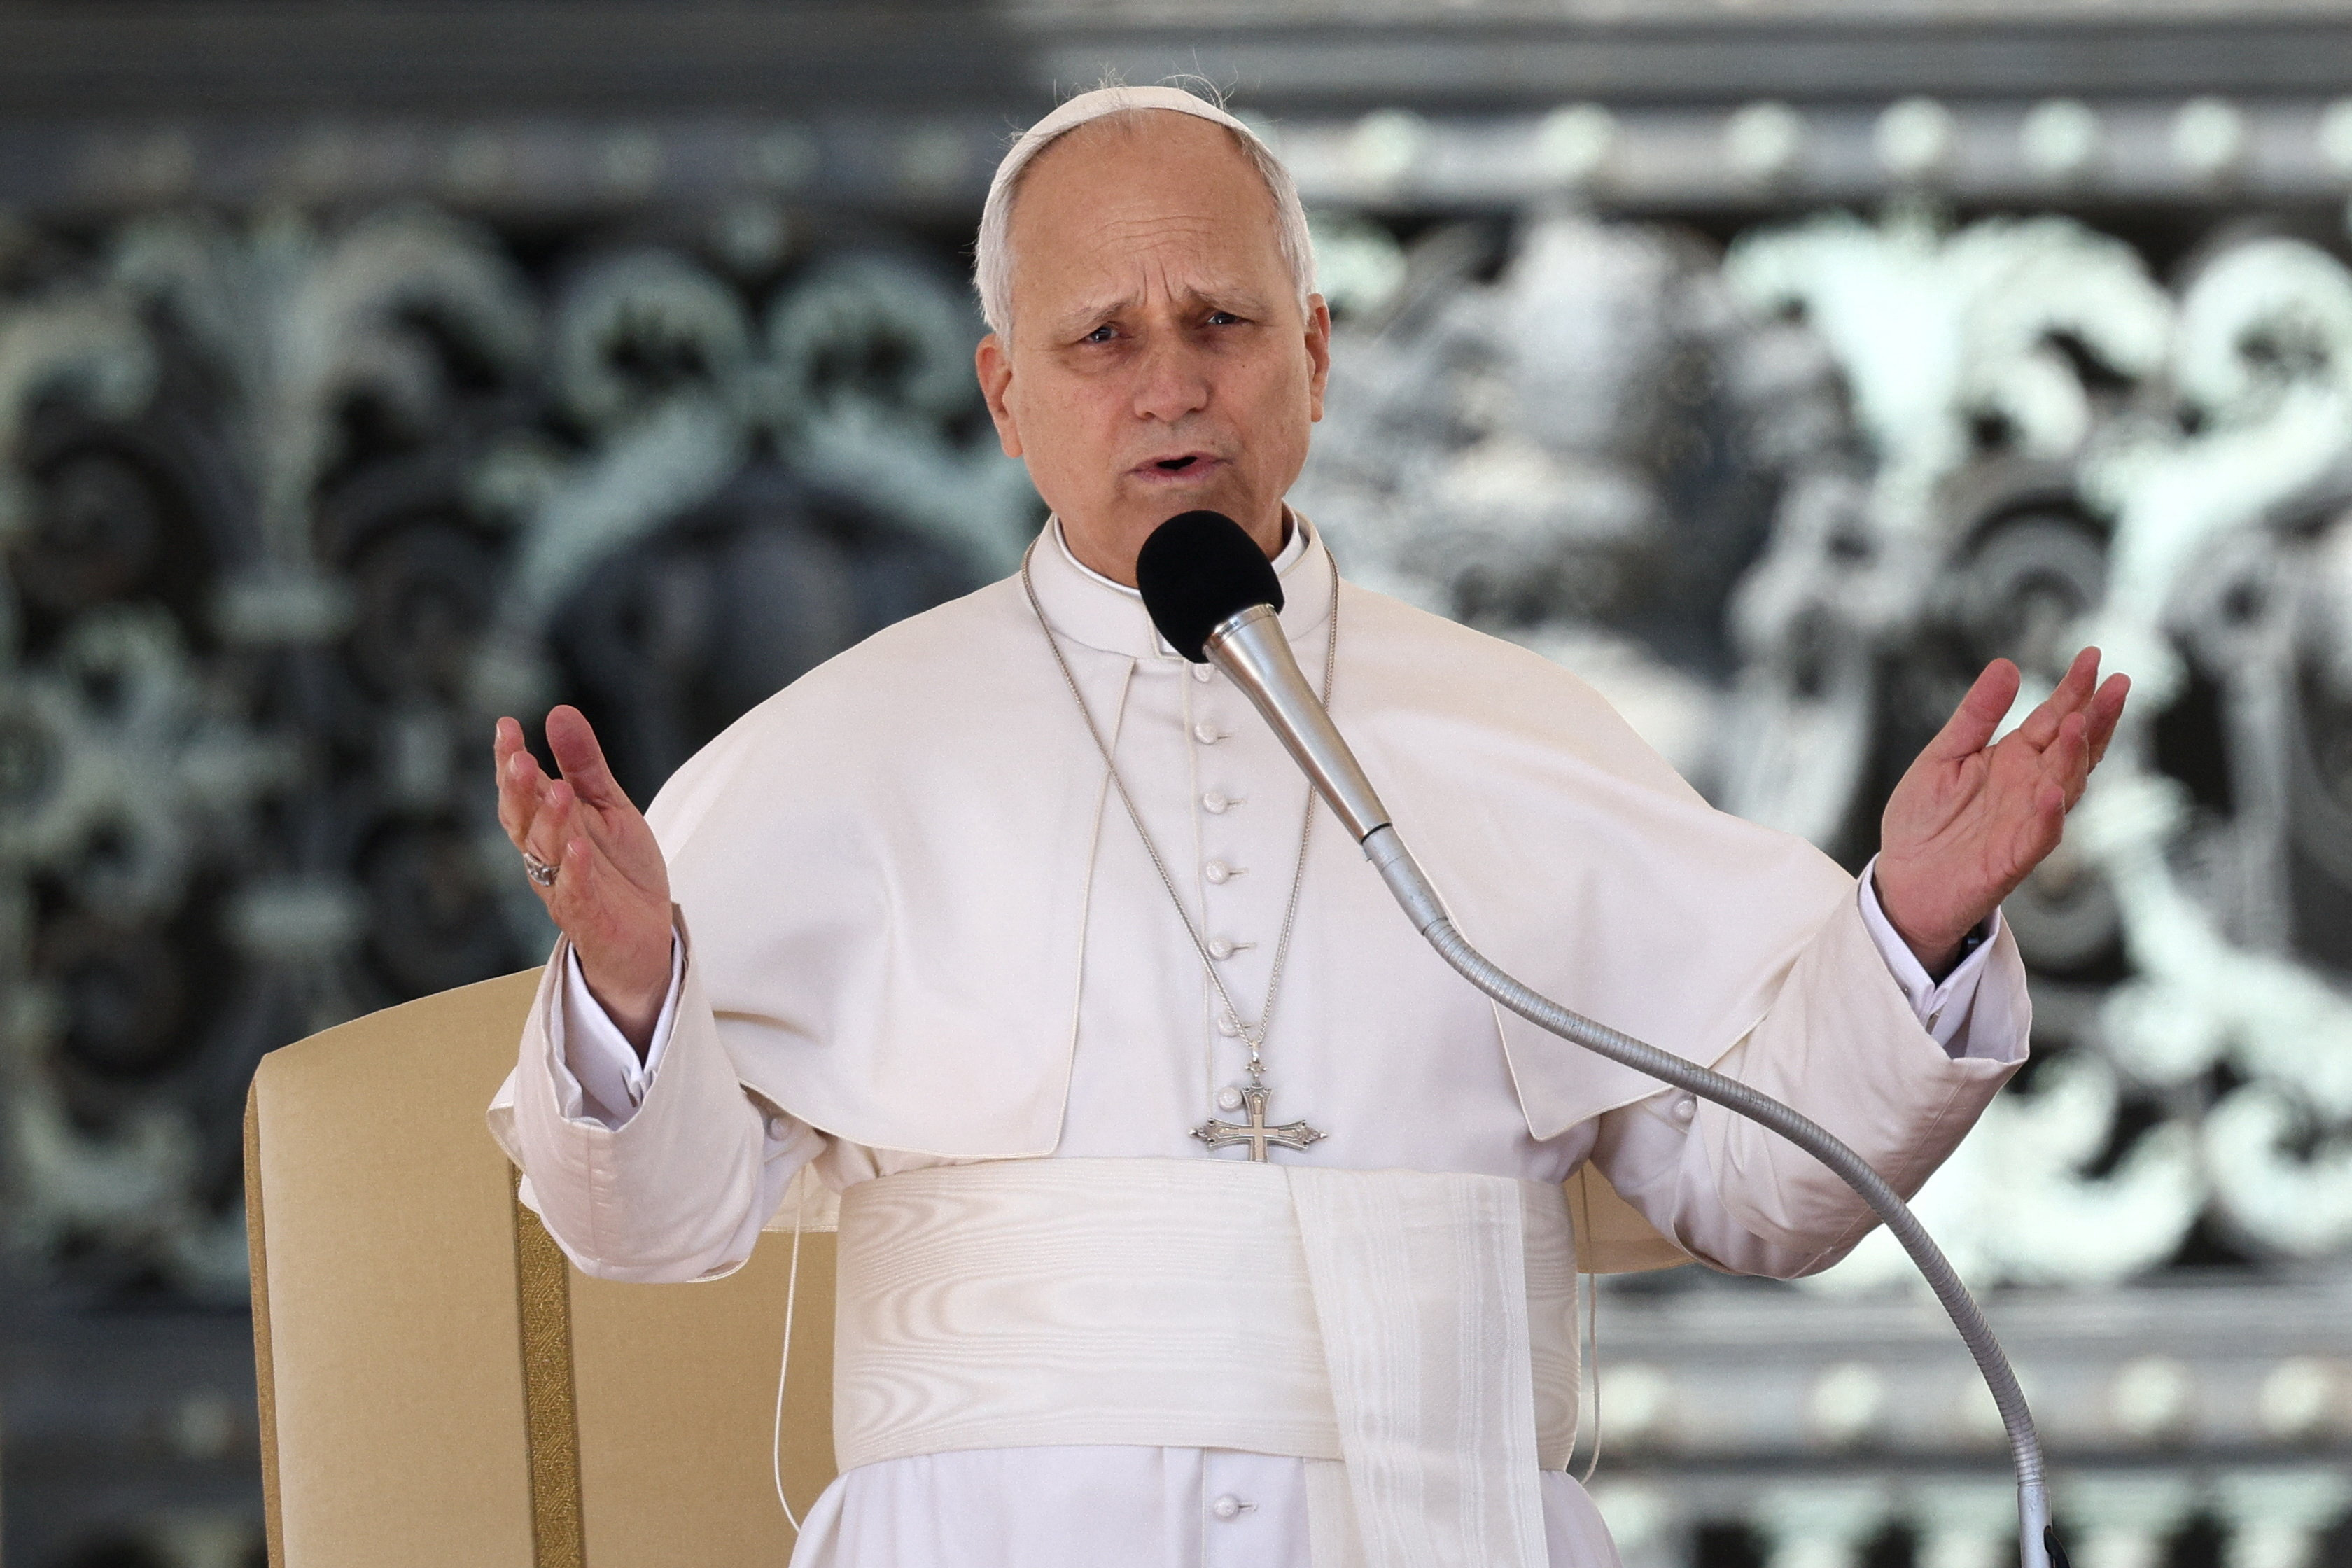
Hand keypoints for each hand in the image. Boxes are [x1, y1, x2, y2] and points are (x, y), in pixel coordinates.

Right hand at [494, 706, 673, 1054]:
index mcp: (547, 828)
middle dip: (518, 790)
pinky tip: (578, 846)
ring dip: (549, 822)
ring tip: (556, 789)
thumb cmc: (619, 870)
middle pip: (523, 821)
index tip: (506, 726)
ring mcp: (563, 888)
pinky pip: (576, 893)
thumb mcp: (607, 807)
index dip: (508, 762)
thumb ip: (584, 765)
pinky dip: (574, 870)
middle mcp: (546, 857)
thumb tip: (558, 710)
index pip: (520, 792)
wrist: (644, 937)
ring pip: (546, 853)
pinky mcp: (587, 917)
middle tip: (520, 757)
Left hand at [1874, 648, 2128, 976]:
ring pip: (2065, 786)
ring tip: (2080, 724)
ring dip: (2075, 757)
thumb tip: (2008, 665)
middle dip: (2096, 716)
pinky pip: (2039, 836)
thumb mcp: (1943, 756)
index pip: (2054, 718)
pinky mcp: (2014, 858)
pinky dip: (2049, 815)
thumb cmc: (1924, 821)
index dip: (2075, 689)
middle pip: (2074, 747)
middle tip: (2118, 682)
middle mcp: (2030, 787)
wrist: (1903, 882)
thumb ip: (1975, 716)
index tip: (2093, 656)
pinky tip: (2052, 791)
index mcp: (2014, 759)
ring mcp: (2027, 822)